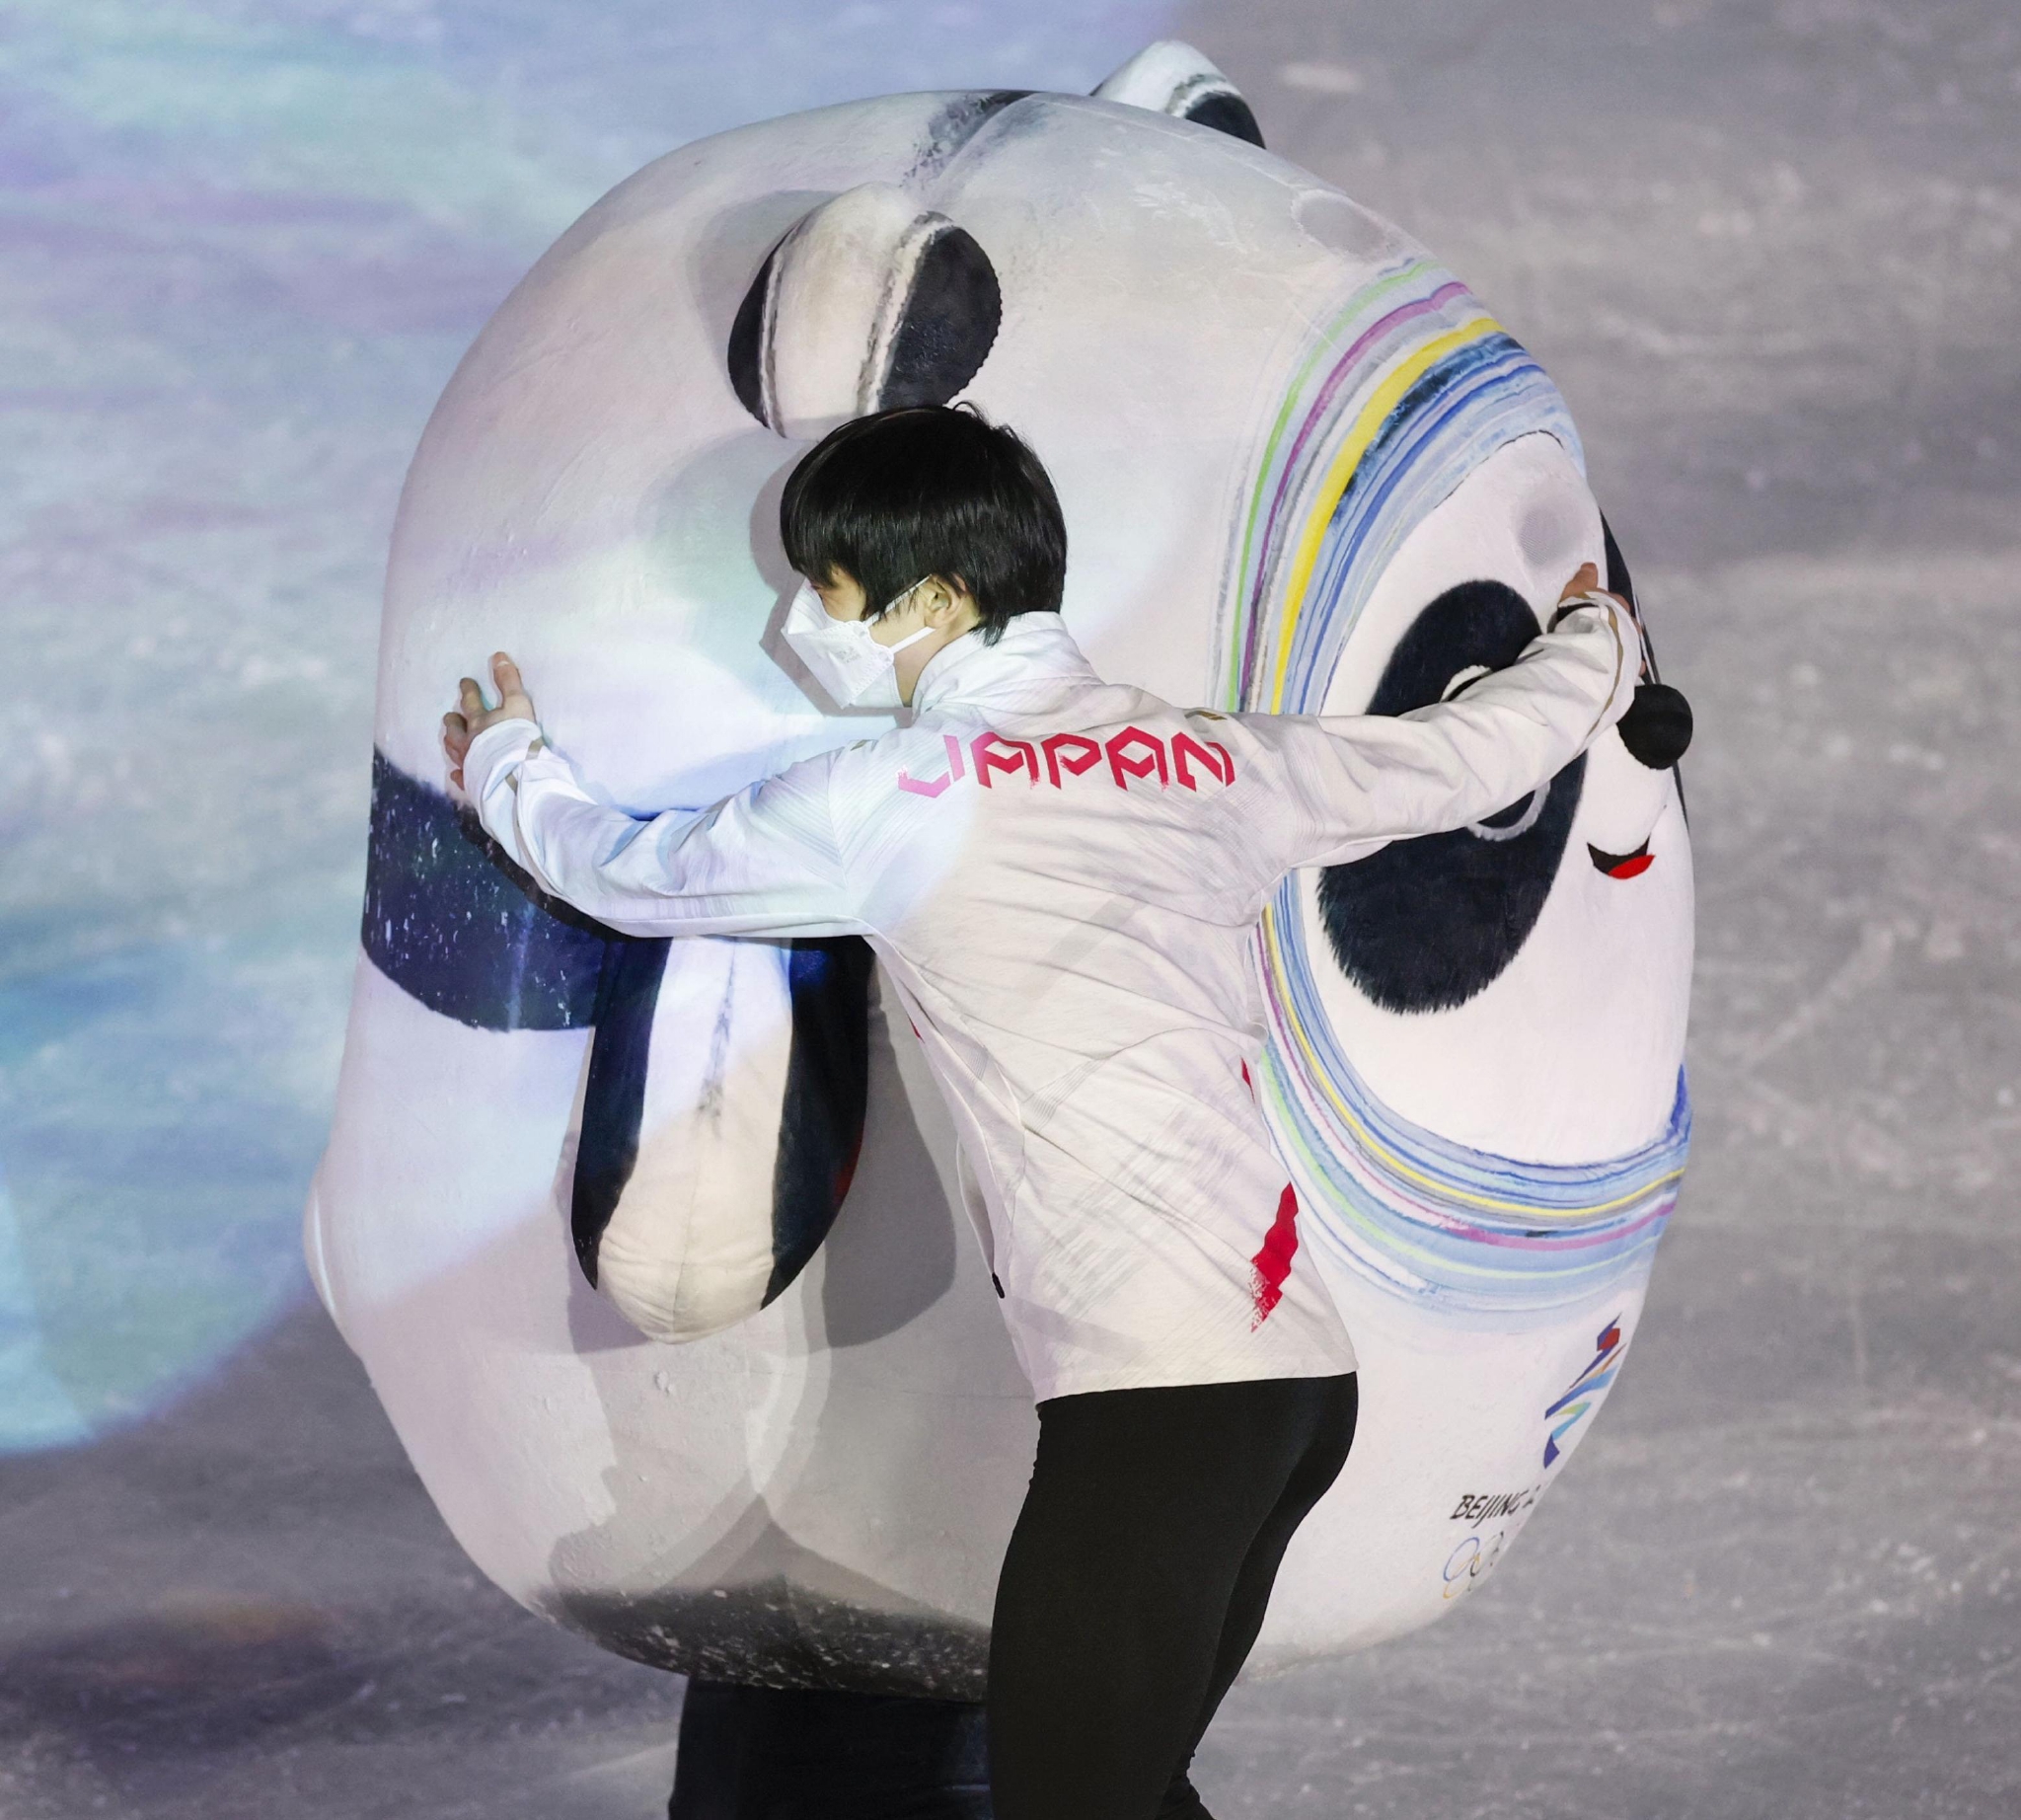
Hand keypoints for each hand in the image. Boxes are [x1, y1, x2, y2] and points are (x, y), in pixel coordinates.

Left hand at [443, 652, 536, 790]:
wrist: (514, 775)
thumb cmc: (517, 738)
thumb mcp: (517, 704)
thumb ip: (509, 681)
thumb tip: (498, 656)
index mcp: (479, 721)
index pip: (471, 701)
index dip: (468, 690)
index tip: (465, 682)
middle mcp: (468, 741)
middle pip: (455, 728)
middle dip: (453, 719)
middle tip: (451, 716)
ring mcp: (467, 763)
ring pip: (453, 750)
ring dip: (451, 743)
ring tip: (449, 739)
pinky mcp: (472, 782)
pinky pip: (461, 776)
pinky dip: (459, 773)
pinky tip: (457, 773)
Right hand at [1552, 562, 1647, 679]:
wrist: (1591, 641)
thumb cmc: (1582, 612)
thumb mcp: (1578, 589)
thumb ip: (1585, 578)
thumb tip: (1590, 565)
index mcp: (1618, 603)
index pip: (1615, 602)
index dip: (1606, 607)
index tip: (1598, 613)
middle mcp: (1630, 622)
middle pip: (1626, 623)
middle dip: (1619, 627)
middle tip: (1605, 634)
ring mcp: (1633, 644)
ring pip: (1631, 643)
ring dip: (1624, 646)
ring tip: (1613, 654)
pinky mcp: (1632, 664)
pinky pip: (1632, 665)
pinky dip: (1629, 667)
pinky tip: (1623, 672)